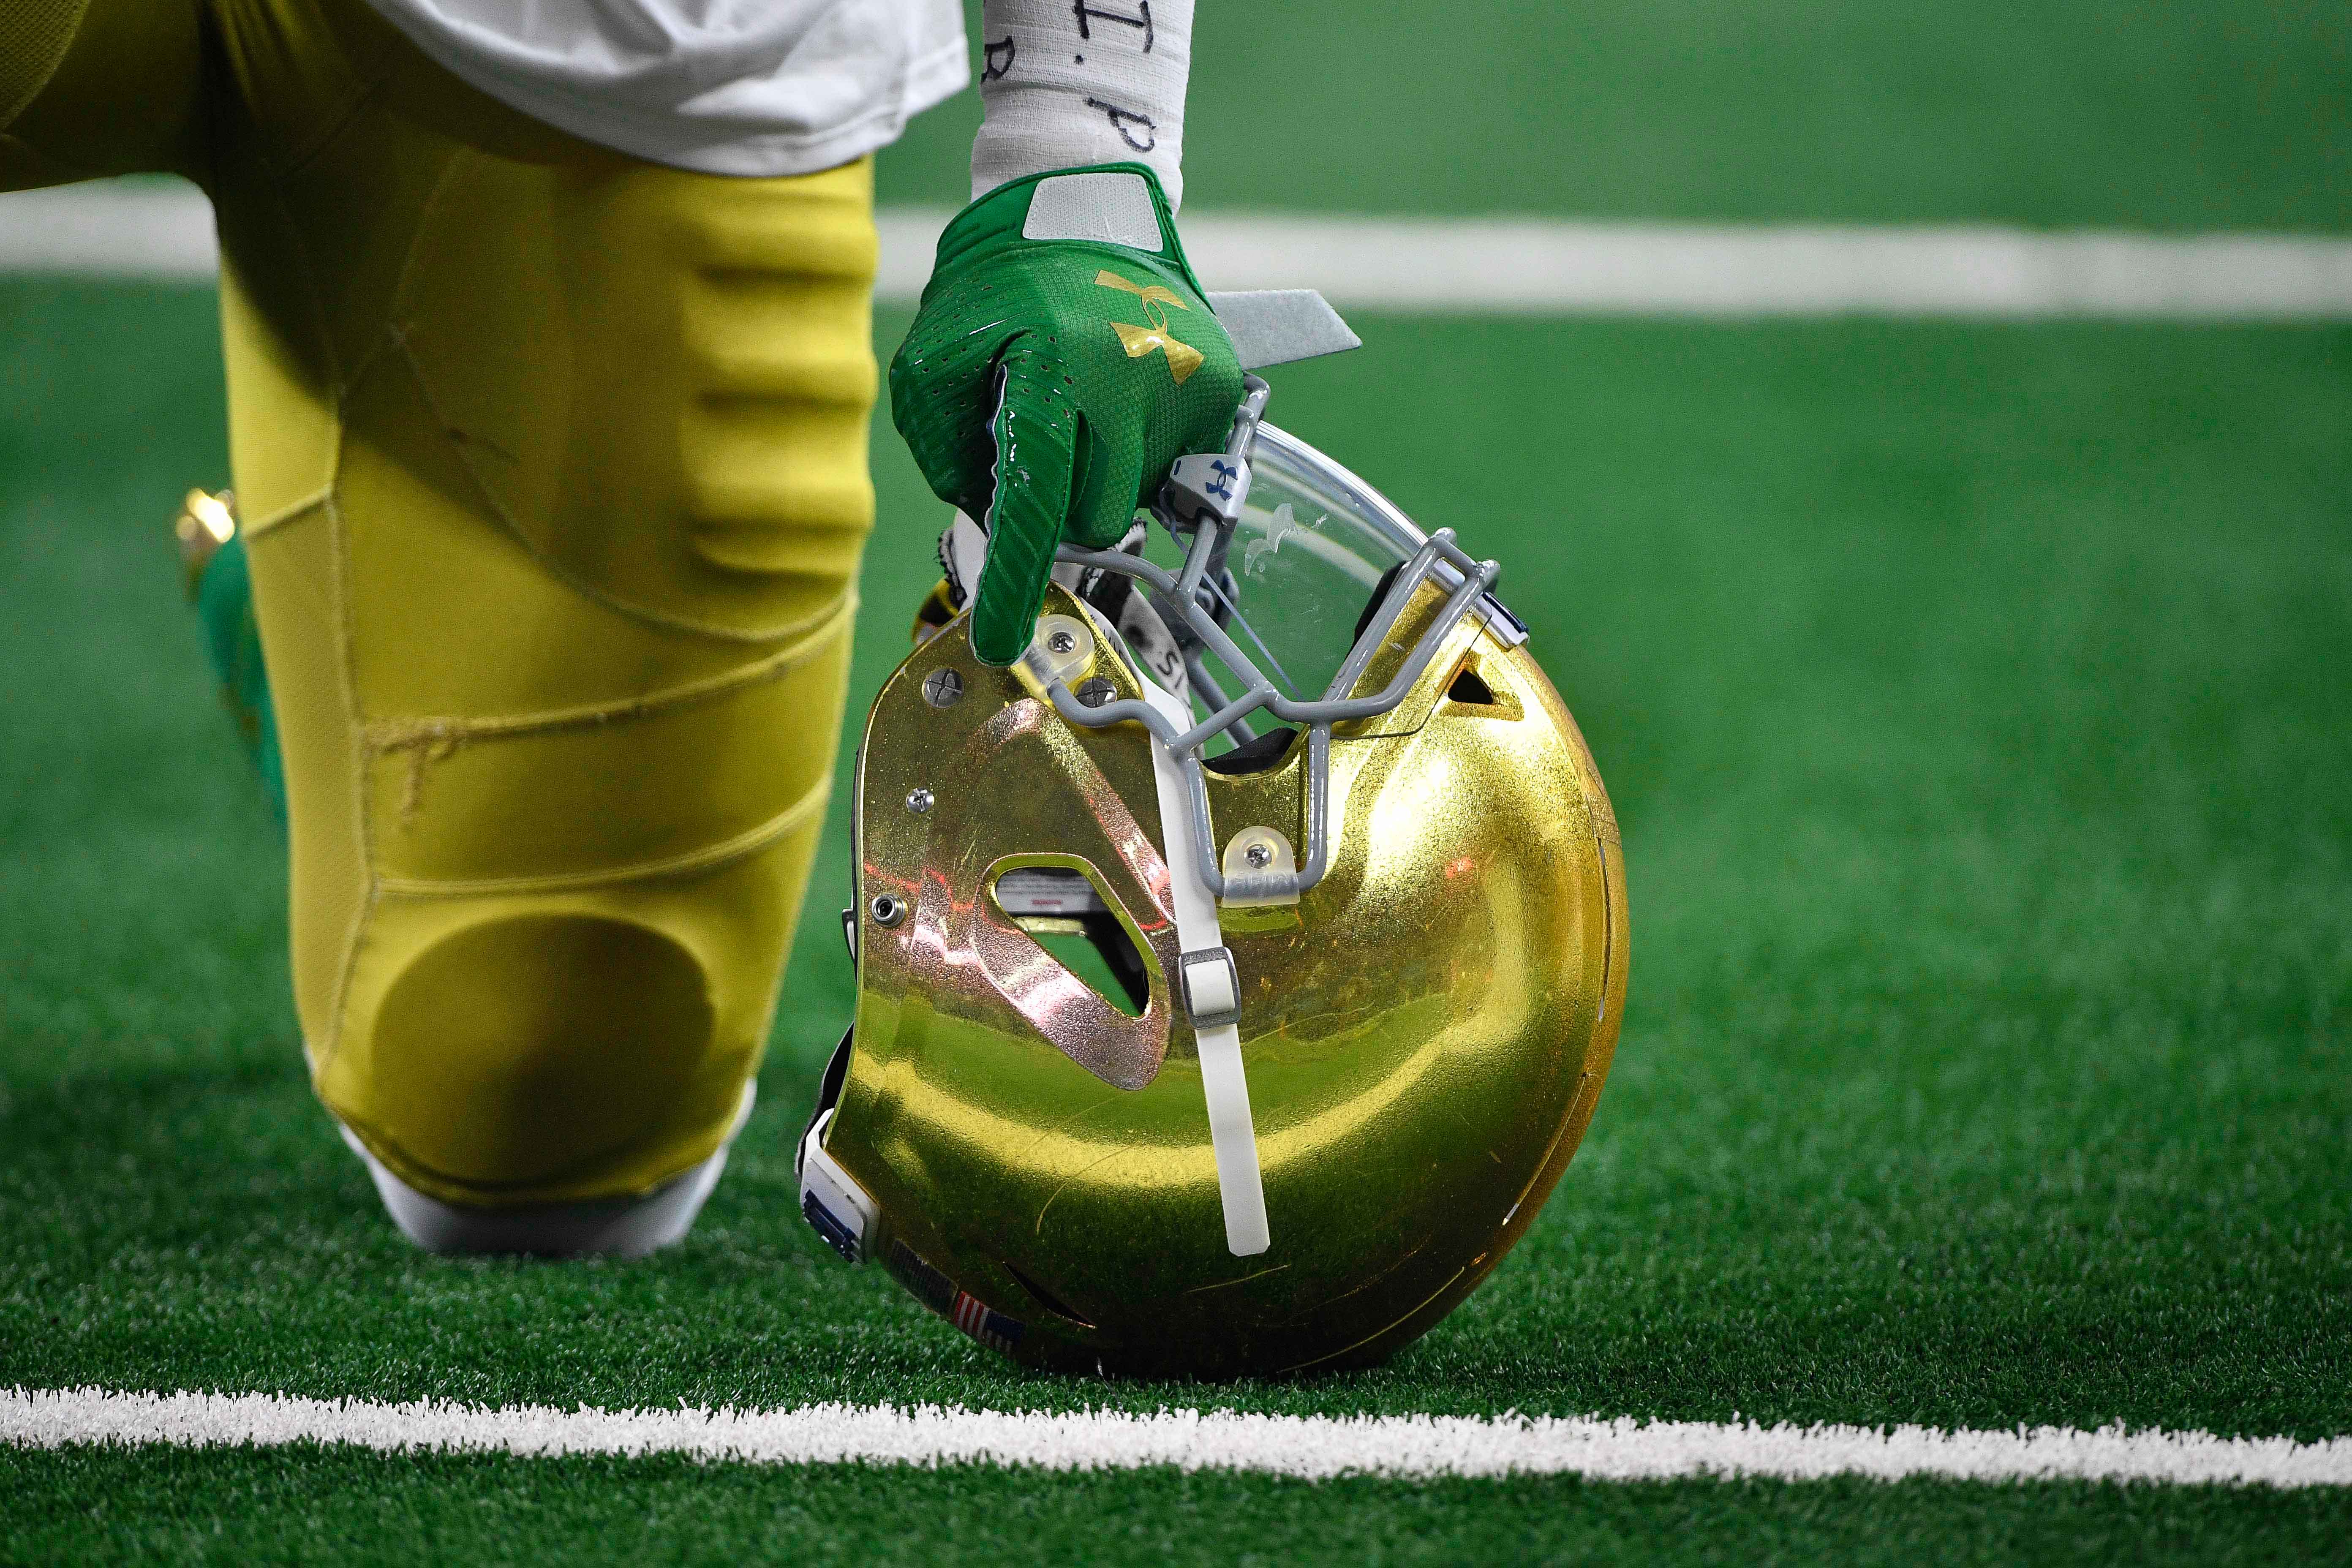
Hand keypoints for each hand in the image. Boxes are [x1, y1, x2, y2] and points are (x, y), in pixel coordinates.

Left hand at [889, 165, 1243, 664]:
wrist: (1086, 207)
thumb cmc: (999, 290)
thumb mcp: (934, 359)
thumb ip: (944, 449)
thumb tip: (991, 518)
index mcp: (1053, 370)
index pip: (1034, 503)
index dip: (1016, 582)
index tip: (1002, 643)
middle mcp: (1130, 379)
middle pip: (1094, 520)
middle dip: (1060, 509)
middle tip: (1043, 452)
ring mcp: (1185, 385)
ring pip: (1136, 501)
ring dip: (1101, 480)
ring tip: (1083, 413)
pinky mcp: (1222, 388)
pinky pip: (1178, 469)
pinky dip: (1142, 454)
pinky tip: (1122, 402)